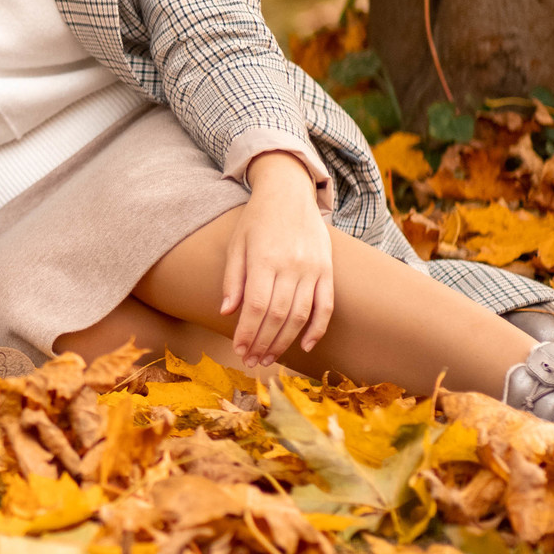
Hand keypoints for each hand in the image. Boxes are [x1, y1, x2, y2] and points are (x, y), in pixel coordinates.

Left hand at [221, 151, 333, 370]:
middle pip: (278, 315)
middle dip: (263, 343)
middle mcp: (291, 266)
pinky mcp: (327, 270)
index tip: (239, 350)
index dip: (247, 333)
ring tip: (269, 357)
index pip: (255, 307)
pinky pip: (326, 305)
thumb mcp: (237, 244)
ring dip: (285, 341)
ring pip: (301, 315)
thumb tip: (226, 313)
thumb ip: (232, 279)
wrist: (289, 193)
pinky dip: (317, 328)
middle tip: (252, 360)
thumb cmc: (257, 219)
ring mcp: (313, 269)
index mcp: (264, 259)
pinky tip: (305, 345)